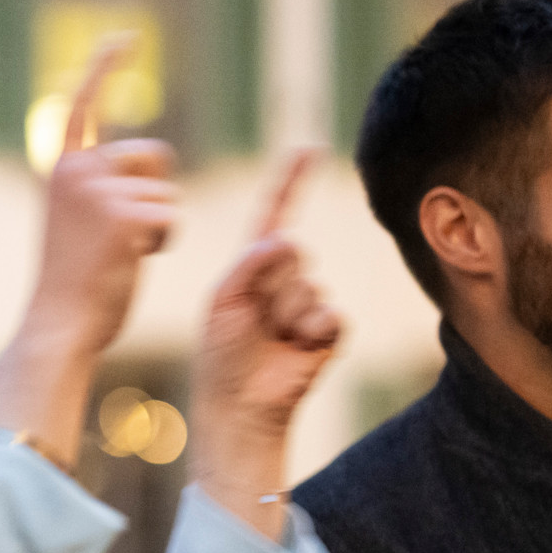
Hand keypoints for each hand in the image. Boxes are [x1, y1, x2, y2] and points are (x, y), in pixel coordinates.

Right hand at [27, 36, 179, 350]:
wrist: (58, 325)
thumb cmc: (73, 286)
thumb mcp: (79, 223)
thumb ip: (103, 188)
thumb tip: (147, 163)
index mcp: (61, 169)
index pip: (85, 105)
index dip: (106, 68)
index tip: (126, 36)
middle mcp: (77, 170)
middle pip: (154, 156)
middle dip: (154, 194)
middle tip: (120, 240)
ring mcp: (100, 190)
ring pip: (167, 192)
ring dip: (159, 226)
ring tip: (121, 256)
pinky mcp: (125, 215)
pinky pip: (171, 216)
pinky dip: (163, 243)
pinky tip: (132, 262)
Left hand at [189, 151, 343, 538]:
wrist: (240, 404)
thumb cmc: (221, 354)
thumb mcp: (223, 301)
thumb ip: (250, 265)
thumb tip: (288, 239)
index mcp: (252, 265)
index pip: (275, 212)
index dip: (291, 180)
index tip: (308, 148)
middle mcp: (284, 278)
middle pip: (291, 254)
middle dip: (269, 286)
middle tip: (253, 320)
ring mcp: (308, 303)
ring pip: (308, 288)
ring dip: (285, 315)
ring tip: (270, 340)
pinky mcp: (329, 331)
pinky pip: (330, 314)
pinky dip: (311, 331)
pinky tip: (296, 350)